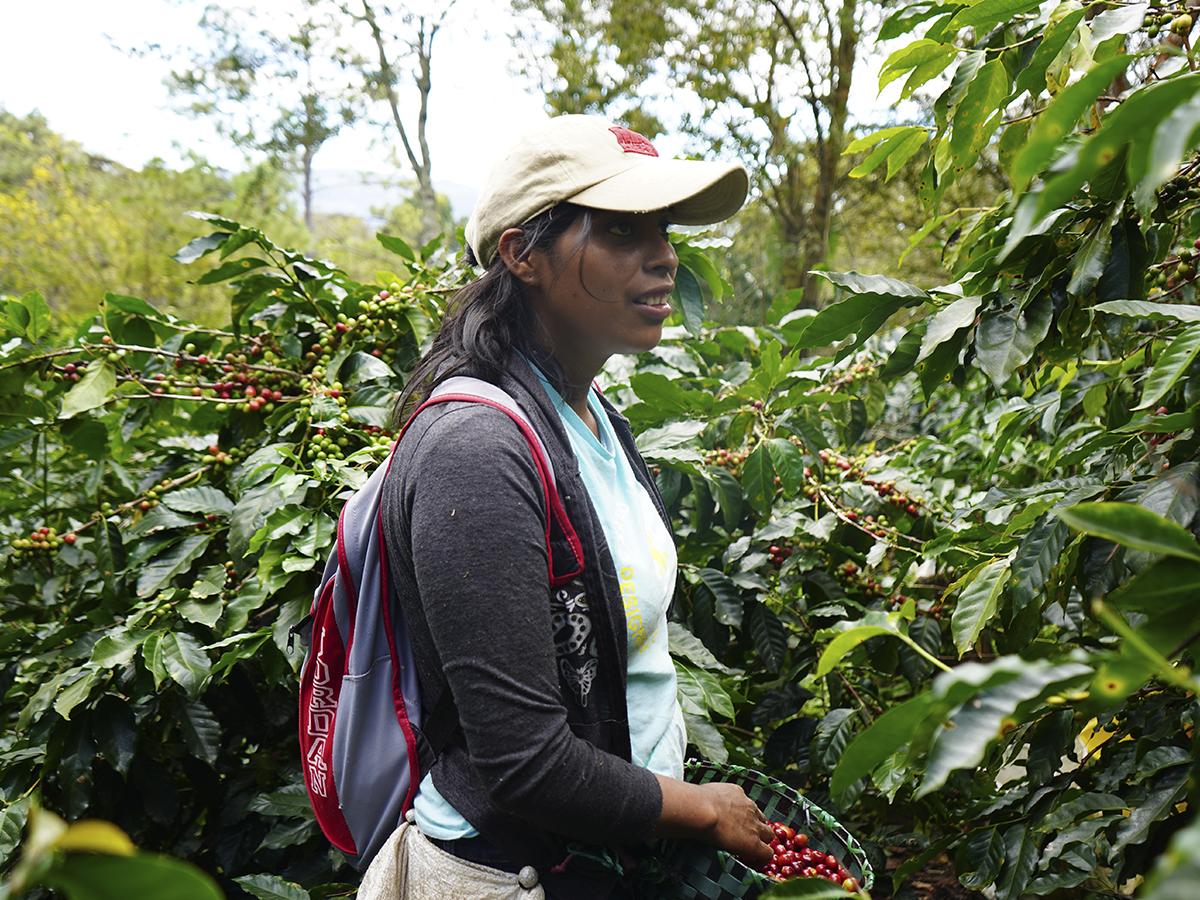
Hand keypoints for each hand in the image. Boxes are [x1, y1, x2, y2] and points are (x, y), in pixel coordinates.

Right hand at [653, 774, 772, 866]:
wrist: (701, 810)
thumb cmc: (693, 801)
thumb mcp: (702, 794)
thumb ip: (703, 798)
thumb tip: (686, 801)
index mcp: (736, 793)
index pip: (747, 805)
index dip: (744, 816)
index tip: (736, 823)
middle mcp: (749, 806)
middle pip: (761, 818)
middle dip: (756, 827)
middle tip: (745, 836)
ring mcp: (754, 825)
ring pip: (768, 834)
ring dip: (761, 840)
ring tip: (750, 849)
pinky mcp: (754, 843)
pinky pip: (767, 853)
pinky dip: (762, 856)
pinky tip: (754, 860)